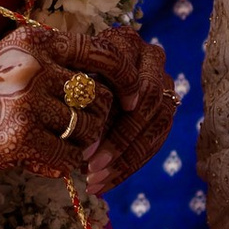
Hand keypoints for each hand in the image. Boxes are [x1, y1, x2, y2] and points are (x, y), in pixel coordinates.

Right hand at [0, 24, 121, 191]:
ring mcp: (26, 98)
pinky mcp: (19, 136)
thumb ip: (52, 68)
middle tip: (74, 141)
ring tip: (44, 149)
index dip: (125, 79)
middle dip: (96, 124)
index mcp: (33, 40)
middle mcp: (33, 62)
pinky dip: (60, 167)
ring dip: (77, 147)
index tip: (130, 100)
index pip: (104, 52)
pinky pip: (69, 158)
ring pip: (88, 129)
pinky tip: (32, 163)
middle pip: (100, 97)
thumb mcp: (7, 65)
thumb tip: (109, 87)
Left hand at [61, 25, 178, 191]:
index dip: (116, 114)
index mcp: (127, 43)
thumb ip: (83, 100)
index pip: (131, 79)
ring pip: (155, 128)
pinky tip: (103, 185)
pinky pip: (153, 143)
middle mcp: (152, 59)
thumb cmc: (64, 72)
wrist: (76, 69)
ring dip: (123, 161)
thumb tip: (83, 143)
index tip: (91, 141)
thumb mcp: (69, 79)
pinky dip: (127, 168)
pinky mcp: (164, 111)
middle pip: (149, 104)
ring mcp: (164, 85)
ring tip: (93, 181)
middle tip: (90, 167)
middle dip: (119, 141)